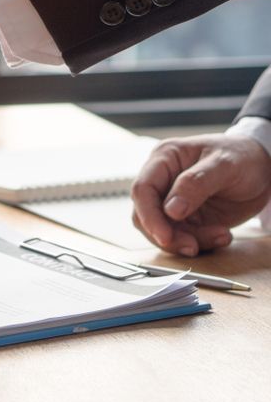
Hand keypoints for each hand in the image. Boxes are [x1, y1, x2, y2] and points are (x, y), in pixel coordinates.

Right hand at [131, 134, 270, 255]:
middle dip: (168, 235)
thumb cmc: (243, 156)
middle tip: (192, 246)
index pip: (143, 190)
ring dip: (188, 241)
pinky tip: (222, 235)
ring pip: (163, 231)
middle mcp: (162, 181)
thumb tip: (170, 209)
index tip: (165, 236)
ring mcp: (172, 201)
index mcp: (164, 159)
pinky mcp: (186, 218)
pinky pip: (183, 238)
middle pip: (146, 215)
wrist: (263, 168)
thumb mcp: (224, 164)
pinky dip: (201, 243)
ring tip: (221, 236)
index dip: (149, 216)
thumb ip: (196, 183)